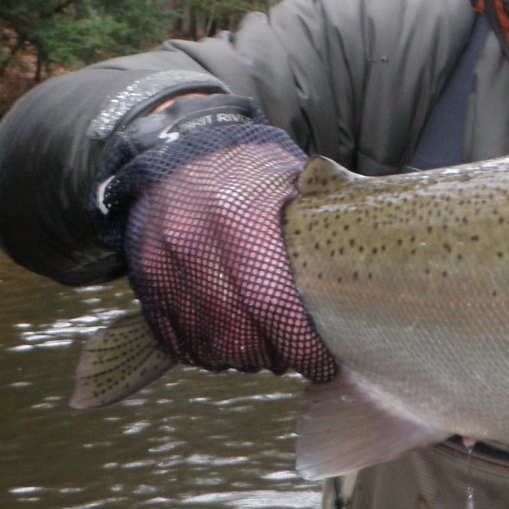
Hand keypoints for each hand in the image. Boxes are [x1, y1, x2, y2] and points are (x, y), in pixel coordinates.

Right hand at [94, 101, 336, 380]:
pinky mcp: (145, 277)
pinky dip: (204, 351)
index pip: (271, 302)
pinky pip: (174, 336)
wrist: (177, 145)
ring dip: (240, 359)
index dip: (299, 343)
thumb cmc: (251, 168)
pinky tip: (229, 345)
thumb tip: (363, 279)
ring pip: (204, 340)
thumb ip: (321, 227)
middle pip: (235, 332)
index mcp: (239, 215)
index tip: (323, 363)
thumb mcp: (292, 181)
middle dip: (272, 356)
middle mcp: (194, 241)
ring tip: (266, 353)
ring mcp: (162, 261)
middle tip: (295, 359)